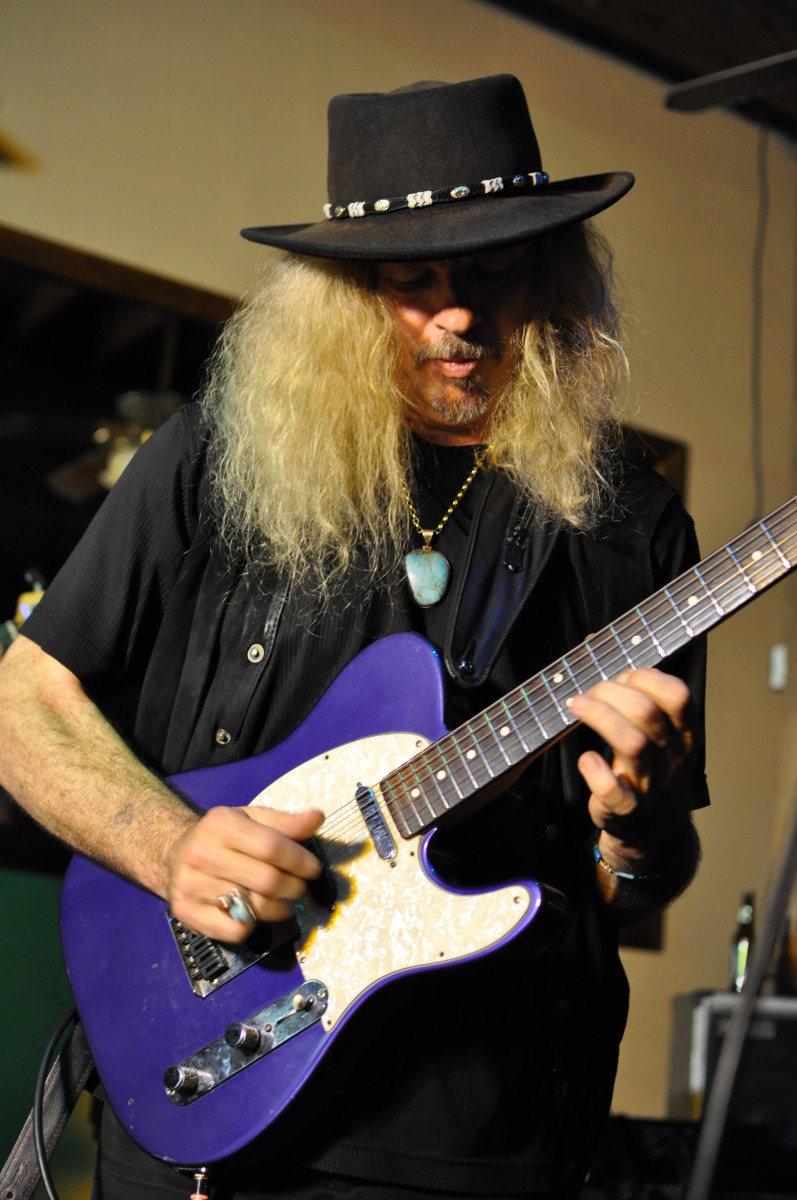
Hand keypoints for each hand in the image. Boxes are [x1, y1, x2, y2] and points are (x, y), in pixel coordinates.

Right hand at [166, 805, 323, 940]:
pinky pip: (234, 930)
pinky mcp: (187, 912)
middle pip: (266, 880)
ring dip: (278, 908)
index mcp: (221, 825)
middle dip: (293, 887)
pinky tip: (255, 913)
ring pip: (253, 907)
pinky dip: (253, 925)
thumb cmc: (222, 836)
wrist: (174, 853)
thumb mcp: (251, 820)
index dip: (299, 860)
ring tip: (282, 902)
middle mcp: (202, 854)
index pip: (271, 847)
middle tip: (299, 887)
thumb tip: (317, 817)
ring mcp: (192, 885)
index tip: (313, 868)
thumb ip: (285, 823)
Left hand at [568, 667, 695, 863]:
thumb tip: (593, 640)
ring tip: (576, 706)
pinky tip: (586, 760)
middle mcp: (673, 759)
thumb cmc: (647, 767)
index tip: (621, 674)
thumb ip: (630, 689)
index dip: (646, 677)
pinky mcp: (627, 811)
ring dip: (599, 718)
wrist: (651, 831)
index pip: (678, 696)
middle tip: (588, 692)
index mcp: (684, 735)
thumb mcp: (653, 732)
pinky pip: (614, 791)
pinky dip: (595, 771)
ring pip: (632, 744)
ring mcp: (651, 786)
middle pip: (647, 713)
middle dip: (611, 692)